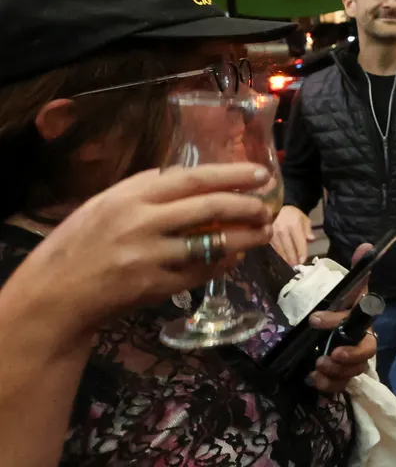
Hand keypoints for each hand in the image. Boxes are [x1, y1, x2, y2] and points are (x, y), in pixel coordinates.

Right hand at [13, 164, 273, 338]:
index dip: (233, 174)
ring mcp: (152, 257)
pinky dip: (224, 263)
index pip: (194, 178)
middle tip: (268, 206)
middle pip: (211, 208)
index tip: (262, 174)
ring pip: (214, 242)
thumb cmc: (82, 241)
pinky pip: (203, 272)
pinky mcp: (157, 287)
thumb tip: (194, 176)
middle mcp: (143, 223)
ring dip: (246, 236)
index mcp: (132, 196)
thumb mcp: (107, 202)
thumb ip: (147, 187)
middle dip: (248, 205)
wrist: (56, 293)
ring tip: (264, 232)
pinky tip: (236, 256)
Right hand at [271, 205, 312, 266]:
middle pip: (289, 248)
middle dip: (293, 259)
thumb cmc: (292, 214)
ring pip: (280, 250)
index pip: (299, 241)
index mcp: (294, 224)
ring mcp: (273, 233)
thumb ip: (307, 229)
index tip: (303, 261)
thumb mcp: (303, 218)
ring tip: (290, 266)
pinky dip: (278, 255)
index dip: (302, 252)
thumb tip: (311, 239)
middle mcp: (283, 229)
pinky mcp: (266, 236)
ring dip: (286, 259)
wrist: (274, 208)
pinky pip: (273, 248)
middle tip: (296, 267)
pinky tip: (282, 260)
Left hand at [306, 243, 378, 391]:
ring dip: (335, 372)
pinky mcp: (341, 377)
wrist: (330, 335)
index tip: (314, 319)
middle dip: (350, 355)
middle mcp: (362, 340)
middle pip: (367, 350)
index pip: (360, 318)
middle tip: (329, 356)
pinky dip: (327, 385)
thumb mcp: (346, 292)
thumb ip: (358, 272)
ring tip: (317, 368)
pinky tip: (312, 380)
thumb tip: (366, 245)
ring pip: (353, 371)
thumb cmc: (340, 312)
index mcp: (361, 319)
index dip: (338, 320)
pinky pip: (340, 386)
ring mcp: (353, 361)